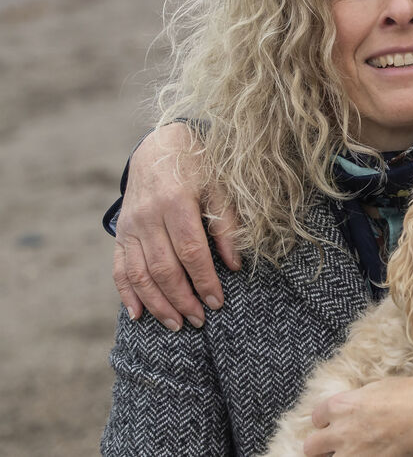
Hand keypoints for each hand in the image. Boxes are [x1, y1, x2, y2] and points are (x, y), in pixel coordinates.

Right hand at [112, 121, 239, 328]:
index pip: (190, 251)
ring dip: (157, 304)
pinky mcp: (120, 233)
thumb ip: (227, 224)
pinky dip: (127, 294)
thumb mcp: (220, 186)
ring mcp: (130, 226)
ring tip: (176, 325)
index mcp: (175, 201)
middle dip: (182, 299)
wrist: (159, 146)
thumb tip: (235, 264)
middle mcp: (148, 216)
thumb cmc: (199, 166)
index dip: (204, 280)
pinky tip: (139, 314)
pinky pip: (119, 268)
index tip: (217, 302)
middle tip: (199, 321)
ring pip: (139, 273)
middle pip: (163, 268)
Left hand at [305, 377, 412, 456]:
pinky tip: (369, 455)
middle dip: (321, 445)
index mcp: (343, 405)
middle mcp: (342, 431)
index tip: (335, 422)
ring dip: (336, 456)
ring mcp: (353, 453)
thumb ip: (356, 399)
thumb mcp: (379, 387)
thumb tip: (349, 408)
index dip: (326, 420)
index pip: (316, 417)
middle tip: (336, 443)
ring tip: (352, 452)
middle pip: (311, 446)